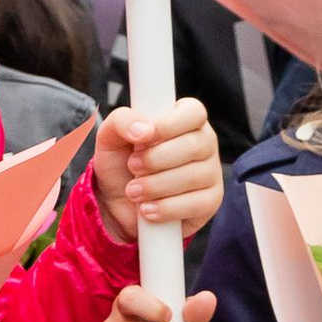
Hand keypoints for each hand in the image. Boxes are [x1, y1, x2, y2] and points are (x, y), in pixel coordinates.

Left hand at [93, 99, 222, 246]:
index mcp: (184, 119)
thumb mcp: (111, 137)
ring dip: (155, 186)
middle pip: (194, 146)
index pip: (193, 112)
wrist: (117, 204)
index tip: (143, 139)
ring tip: (133, 191)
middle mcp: (204, 142)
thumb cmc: (120, 163)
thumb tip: (143, 130)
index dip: (169, 125)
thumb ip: (122, 121)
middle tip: (133, 166)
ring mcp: (211, 172)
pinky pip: (197, 204)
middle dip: (156, 160)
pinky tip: (147, 209)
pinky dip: (166, 208)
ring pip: (193, 177)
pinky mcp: (211, 201)